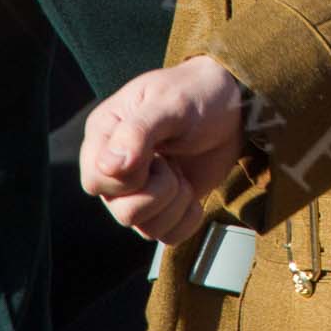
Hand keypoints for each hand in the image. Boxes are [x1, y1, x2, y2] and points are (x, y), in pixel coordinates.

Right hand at [79, 55, 246, 243]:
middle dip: (159, 191)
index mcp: (105, 136)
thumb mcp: (171, 103)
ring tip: (182, 172)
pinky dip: (187, 219)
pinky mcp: (164, 206)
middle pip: (122, 212)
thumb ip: (139, 131)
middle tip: (172, 161)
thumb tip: (109, 166)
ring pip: (145, 228)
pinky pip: (167, 236)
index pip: (96, 181)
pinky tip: (192, 190)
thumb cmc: (197, 94)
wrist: (234, 104)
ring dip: (175, 203)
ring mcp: (138, 190)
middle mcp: (114, 168)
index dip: (130, 177)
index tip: (156, 152)